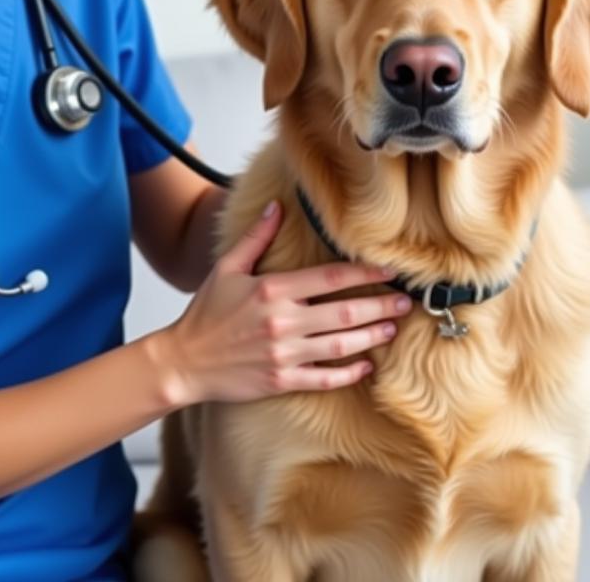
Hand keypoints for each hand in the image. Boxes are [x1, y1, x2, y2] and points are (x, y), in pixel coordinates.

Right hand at [158, 200, 411, 404]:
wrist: (184, 361)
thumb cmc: (205, 313)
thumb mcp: (227, 268)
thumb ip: (255, 238)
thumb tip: (276, 207)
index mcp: (272, 290)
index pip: (329, 278)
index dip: (363, 273)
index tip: (389, 270)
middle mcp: (283, 322)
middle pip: (344, 312)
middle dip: (380, 306)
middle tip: (405, 302)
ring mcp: (284, 354)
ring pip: (340, 346)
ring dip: (371, 336)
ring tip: (392, 329)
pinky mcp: (282, 381)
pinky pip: (324, 379)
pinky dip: (348, 373)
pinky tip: (366, 365)